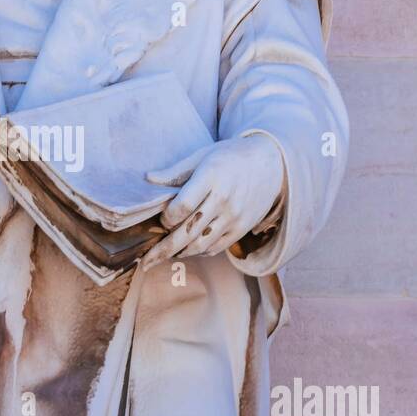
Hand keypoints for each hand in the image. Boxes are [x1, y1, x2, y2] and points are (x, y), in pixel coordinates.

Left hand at [143, 135, 283, 267]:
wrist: (270, 164)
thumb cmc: (228, 157)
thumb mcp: (201, 155)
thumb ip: (175, 171)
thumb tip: (147, 178)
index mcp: (211, 177)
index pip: (184, 206)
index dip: (168, 218)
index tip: (161, 220)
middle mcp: (224, 199)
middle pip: (189, 231)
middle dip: (165, 249)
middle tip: (146, 260)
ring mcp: (235, 216)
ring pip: (201, 244)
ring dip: (180, 253)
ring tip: (165, 256)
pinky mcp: (242, 228)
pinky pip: (216, 247)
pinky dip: (199, 252)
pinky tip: (186, 250)